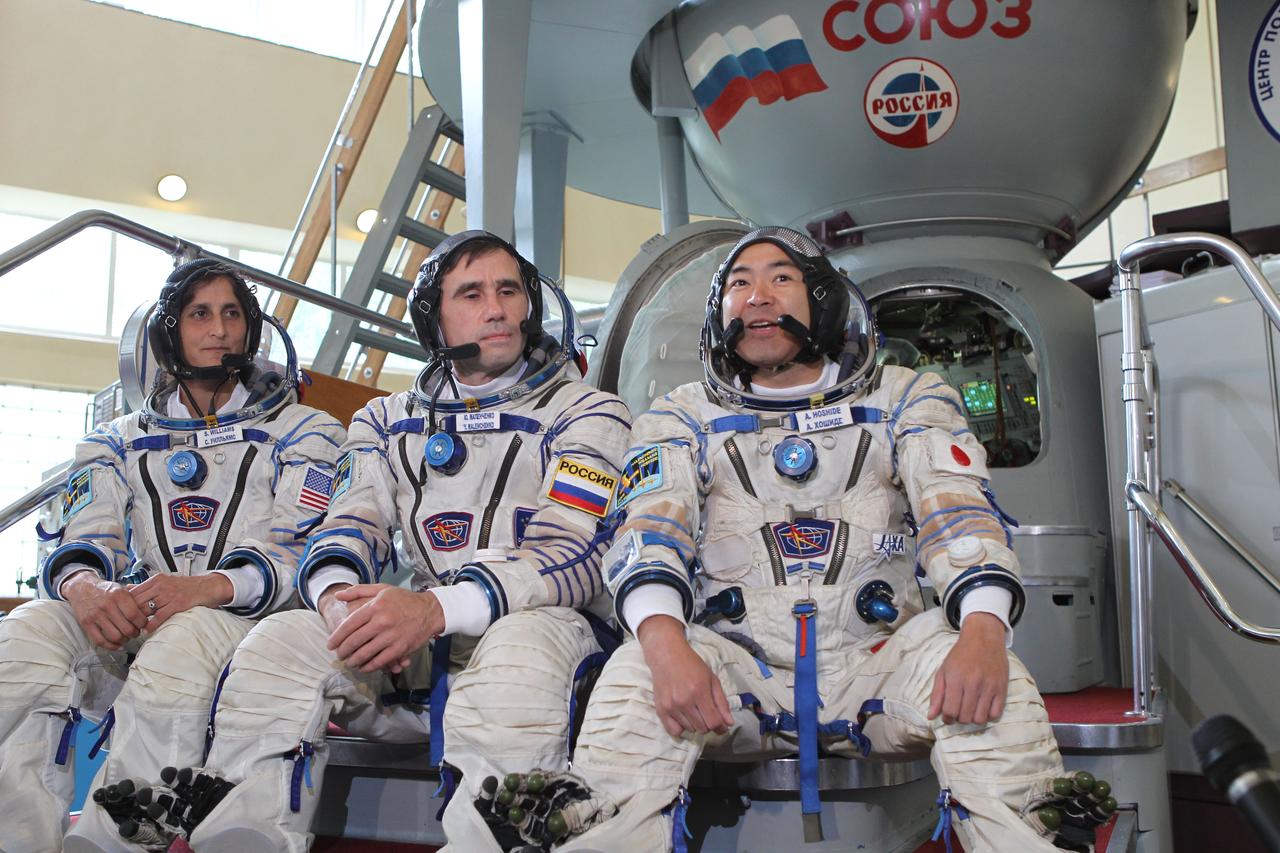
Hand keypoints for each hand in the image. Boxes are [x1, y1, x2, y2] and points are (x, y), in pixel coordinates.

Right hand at [62, 573, 147, 649]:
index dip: (142, 623)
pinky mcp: (86, 623)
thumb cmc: (105, 589)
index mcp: (118, 595)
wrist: (81, 587)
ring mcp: (95, 615)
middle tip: (136, 632)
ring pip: (115, 636)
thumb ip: (134, 599)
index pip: (135, 615)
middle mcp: (107, 605)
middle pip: (126, 628)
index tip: (144, 625)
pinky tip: (118, 645)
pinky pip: (100, 640)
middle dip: (135, 633)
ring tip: (127, 637)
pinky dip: (111, 646)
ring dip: (124, 640)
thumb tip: (150, 610)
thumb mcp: (121, 588)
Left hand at [129, 573, 234, 631]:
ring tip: (134, 629)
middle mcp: (160, 585)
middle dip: (129, 614)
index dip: (124, 604)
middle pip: (136, 601)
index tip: (121, 613)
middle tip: (125, 624)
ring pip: (146, 609)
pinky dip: (152, 625)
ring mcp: (169, 595)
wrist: (208, 586)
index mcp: (155, 579)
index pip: (132, 592)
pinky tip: (148, 629)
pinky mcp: (178, 604)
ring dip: (139, 621)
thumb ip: (147, 586)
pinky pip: (159, 616)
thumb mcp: (165, 581)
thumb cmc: (187, 586)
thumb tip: (127, 589)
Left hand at [319, 585, 408, 672]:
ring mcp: (391, 636)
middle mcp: (382, 621)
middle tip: (340, 655)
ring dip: (353, 661)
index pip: (349, 625)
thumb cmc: (404, 600)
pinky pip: (379, 661)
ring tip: (350, 662)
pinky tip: (363, 667)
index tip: (330, 645)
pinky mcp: (400, 648)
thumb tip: (338, 596)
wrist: (429, 611)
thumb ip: (358, 591)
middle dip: (343, 651)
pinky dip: (368, 667)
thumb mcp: (382, 589)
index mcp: (375, 606)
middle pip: (354, 641)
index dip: (337, 637)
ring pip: (364, 654)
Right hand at [637, 615, 733, 738]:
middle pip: (702, 728)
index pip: (713, 722)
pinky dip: (682, 728)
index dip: (721, 726)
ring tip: (694, 710)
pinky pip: (674, 731)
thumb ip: (722, 702)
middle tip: (707, 713)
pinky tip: (684, 717)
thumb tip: (729, 723)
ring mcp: (671, 706)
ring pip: (690, 729)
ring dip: (695, 724)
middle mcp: (684, 701)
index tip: (722, 725)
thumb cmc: (692, 665)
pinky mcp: (660, 709)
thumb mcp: (712, 679)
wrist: (667, 656)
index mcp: (699, 692)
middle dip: (708, 723)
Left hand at [928, 612, 1008, 724]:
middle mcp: (973, 684)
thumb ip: (937, 694)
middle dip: (959, 718)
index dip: (947, 718)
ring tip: (970, 709)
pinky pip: (996, 714)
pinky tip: (982, 707)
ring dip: (973, 719)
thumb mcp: (943, 671)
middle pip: (965, 717)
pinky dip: (988, 715)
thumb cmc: (960, 655)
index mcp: (955, 679)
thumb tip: (931, 716)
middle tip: (959, 711)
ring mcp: (989, 687)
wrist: (983, 638)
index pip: (950, 711)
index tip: (947, 715)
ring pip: (980, 719)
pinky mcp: (1002, 688)